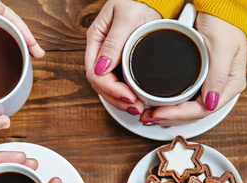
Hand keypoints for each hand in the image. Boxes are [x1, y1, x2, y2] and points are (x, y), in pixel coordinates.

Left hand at [0, 0, 44, 57]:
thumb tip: (0, 9)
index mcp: (1, 11)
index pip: (17, 24)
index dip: (26, 35)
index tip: (34, 45)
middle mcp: (2, 19)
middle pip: (19, 32)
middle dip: (30, 44)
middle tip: (40, 56)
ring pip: (13, 38)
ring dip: (22, 48)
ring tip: (32, 60)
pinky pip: (3, 42)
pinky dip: (10, 50)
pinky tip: (12, 59)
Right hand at [85, 0, 160, 114]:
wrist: (151, 0)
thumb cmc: (137, 3)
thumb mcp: (126, 18)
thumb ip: (114, 42)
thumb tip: (101, 68)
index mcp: (95, 40)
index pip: (95, 73)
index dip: (111, 89)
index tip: (128, 96)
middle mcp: (99, 52)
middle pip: (99, 85)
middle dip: (116, 99)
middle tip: (135, 106)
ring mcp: (108, 59)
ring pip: (106, 88)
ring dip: (119, 101)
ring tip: (136, 108)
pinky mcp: (119, 64)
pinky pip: (116, 84)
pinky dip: (124, 95)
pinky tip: (134, 100)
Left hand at [140, 13, 246, 125]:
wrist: (219, 8)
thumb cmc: (223, 24)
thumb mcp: (222, 47)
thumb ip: (218, 76)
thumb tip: (212, 103)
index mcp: (231, 85)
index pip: (203, 110)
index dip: (179, 115)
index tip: (159, 113)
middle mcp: (220, 89)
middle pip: (194, 114)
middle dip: (170, 118)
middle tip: (148, 117)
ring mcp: (210, 86)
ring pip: (188, 111)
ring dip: (168, 116)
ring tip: (149, 116)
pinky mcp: (199, 81)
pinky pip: (185, 101)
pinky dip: (171, 107)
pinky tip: (158, 108)